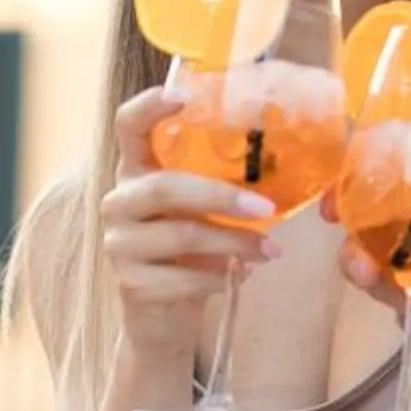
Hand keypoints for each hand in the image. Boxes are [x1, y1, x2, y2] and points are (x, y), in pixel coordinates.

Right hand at [103, 87, 281, 363]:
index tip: (182, 94)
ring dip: (234, 245)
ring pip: (181, 235)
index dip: (149, 107)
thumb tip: (291, 158)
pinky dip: (218, 278)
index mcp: (137, 171)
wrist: (164, 316)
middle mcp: (120, 201)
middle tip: (267, 210)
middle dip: (221, 197)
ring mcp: (119, 244)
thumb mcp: (203, 212)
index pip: (128, 127)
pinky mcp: (130, 284)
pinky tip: (237, 278)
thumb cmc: (191, 252)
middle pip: (164, 186)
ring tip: (270, 252)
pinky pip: (182, 278)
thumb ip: (223, 185)